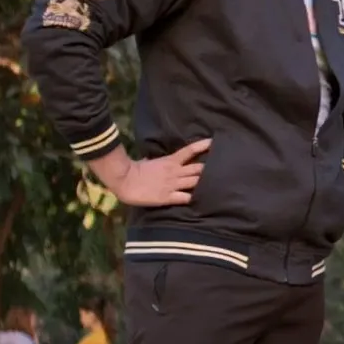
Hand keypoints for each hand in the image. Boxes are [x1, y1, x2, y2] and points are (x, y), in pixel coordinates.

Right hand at [91, 139, 209, 206]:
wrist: (123, 180)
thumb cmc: (134, 169)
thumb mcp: (149, 161)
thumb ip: (158, 161)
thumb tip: (155, 159)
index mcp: (170, 161)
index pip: (189, 151)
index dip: (202, 146)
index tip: (213, 143)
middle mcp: (175, 172)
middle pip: (198, 169)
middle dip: (209, 170)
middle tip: (220, 170)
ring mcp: (172, 184)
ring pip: (195, 182)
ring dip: (204, 184)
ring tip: (215, 186)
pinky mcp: (168, 197)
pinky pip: (185, 198)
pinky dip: (192, 198)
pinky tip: (197, 200)